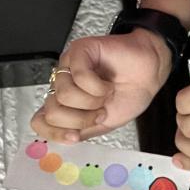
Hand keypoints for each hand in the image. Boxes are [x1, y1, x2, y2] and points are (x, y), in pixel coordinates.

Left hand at [31, 28, 171, 143]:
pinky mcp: (80, 51)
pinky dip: (97, 86)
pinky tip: (107, 84)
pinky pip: (78, 75)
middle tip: (100, 112)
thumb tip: (61, 139)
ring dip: (91, 101)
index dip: (55, 133)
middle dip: (81, 118)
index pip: (40, 121)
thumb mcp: (101, 125)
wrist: (150, 76)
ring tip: (106, 95)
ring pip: (64, 94)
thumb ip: (79, 131)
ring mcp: (68, 67)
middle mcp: (62, 84)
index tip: (76, 136)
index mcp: (64, 103)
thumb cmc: (128, 95)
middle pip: (52, 111)